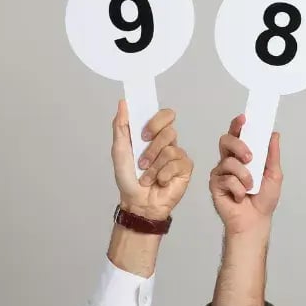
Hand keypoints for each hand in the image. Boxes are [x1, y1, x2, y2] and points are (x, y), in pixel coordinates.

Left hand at [112, 100, 193, 219]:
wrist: (137, 202)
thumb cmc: (128, 178)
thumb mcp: (120, 150)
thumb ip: (121, 126)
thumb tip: (123, 103)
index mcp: (154, 134)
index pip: (165, 115)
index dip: (157, 121)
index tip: (144, 134)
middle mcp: (168, 142)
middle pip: (169, 132)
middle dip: (152, 149)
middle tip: (142, 161)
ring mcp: (178, 155)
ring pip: (170, 150)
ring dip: (154, 167)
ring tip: (146, 177)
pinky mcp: (185, 168)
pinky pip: (177, 164)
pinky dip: (163, 175)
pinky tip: (159, 182)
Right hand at [209, 114, 282, 237]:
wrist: (255, 220)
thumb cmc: (264, 199)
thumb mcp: (274, 174)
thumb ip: (272, 154)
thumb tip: (274, 134)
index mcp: (242, 155)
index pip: (237, 135)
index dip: (238, 125)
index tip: (244, 118)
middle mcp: (229, 160)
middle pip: (226, 141)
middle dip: (239, 146)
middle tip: (250, 157)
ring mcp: (220, 172)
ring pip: (228, 162)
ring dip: (244, 176)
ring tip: (251, 187)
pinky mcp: (215, 184)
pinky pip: (226, 179)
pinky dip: (239, 189)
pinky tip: (240, 197)